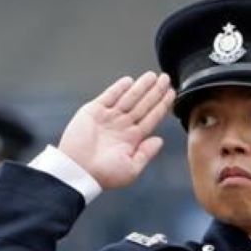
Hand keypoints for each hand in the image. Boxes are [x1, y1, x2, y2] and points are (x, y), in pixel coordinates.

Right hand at [58, 71, 174, 190]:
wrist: (77, 170)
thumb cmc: (103, 175)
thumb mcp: (131, 169)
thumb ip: (146, 153)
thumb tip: (160, 140)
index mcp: (133, 139)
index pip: (151, 118)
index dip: (162, 105)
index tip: (172, 94)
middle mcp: (123, 126)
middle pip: (143, 105)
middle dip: (155, 92)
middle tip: (166, 79)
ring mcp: (109, 117)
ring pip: (129, 98)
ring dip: (140, 87)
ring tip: (152, 76)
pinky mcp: (93, 111)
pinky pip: (109, 96)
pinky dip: (118, 88)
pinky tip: (129, 81)